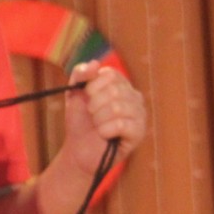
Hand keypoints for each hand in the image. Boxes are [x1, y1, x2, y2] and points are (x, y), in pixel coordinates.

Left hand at [63, 62, 146, 176]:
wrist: (78, 150)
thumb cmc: (80, 121)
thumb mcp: (74, 93)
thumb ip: (80, 74)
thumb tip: (95, 64)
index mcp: (121, 84)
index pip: (110, 75)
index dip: (93, 87)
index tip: (87, 97)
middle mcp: (134, 96)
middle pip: (114, 91)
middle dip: (94, 105)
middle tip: (92, 115)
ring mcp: (139, 114)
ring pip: (118, 108)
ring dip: (99, 119)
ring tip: (97, 126)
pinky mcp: (139, 133)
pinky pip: (122, 124)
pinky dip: (105, 130)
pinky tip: (103, 134)